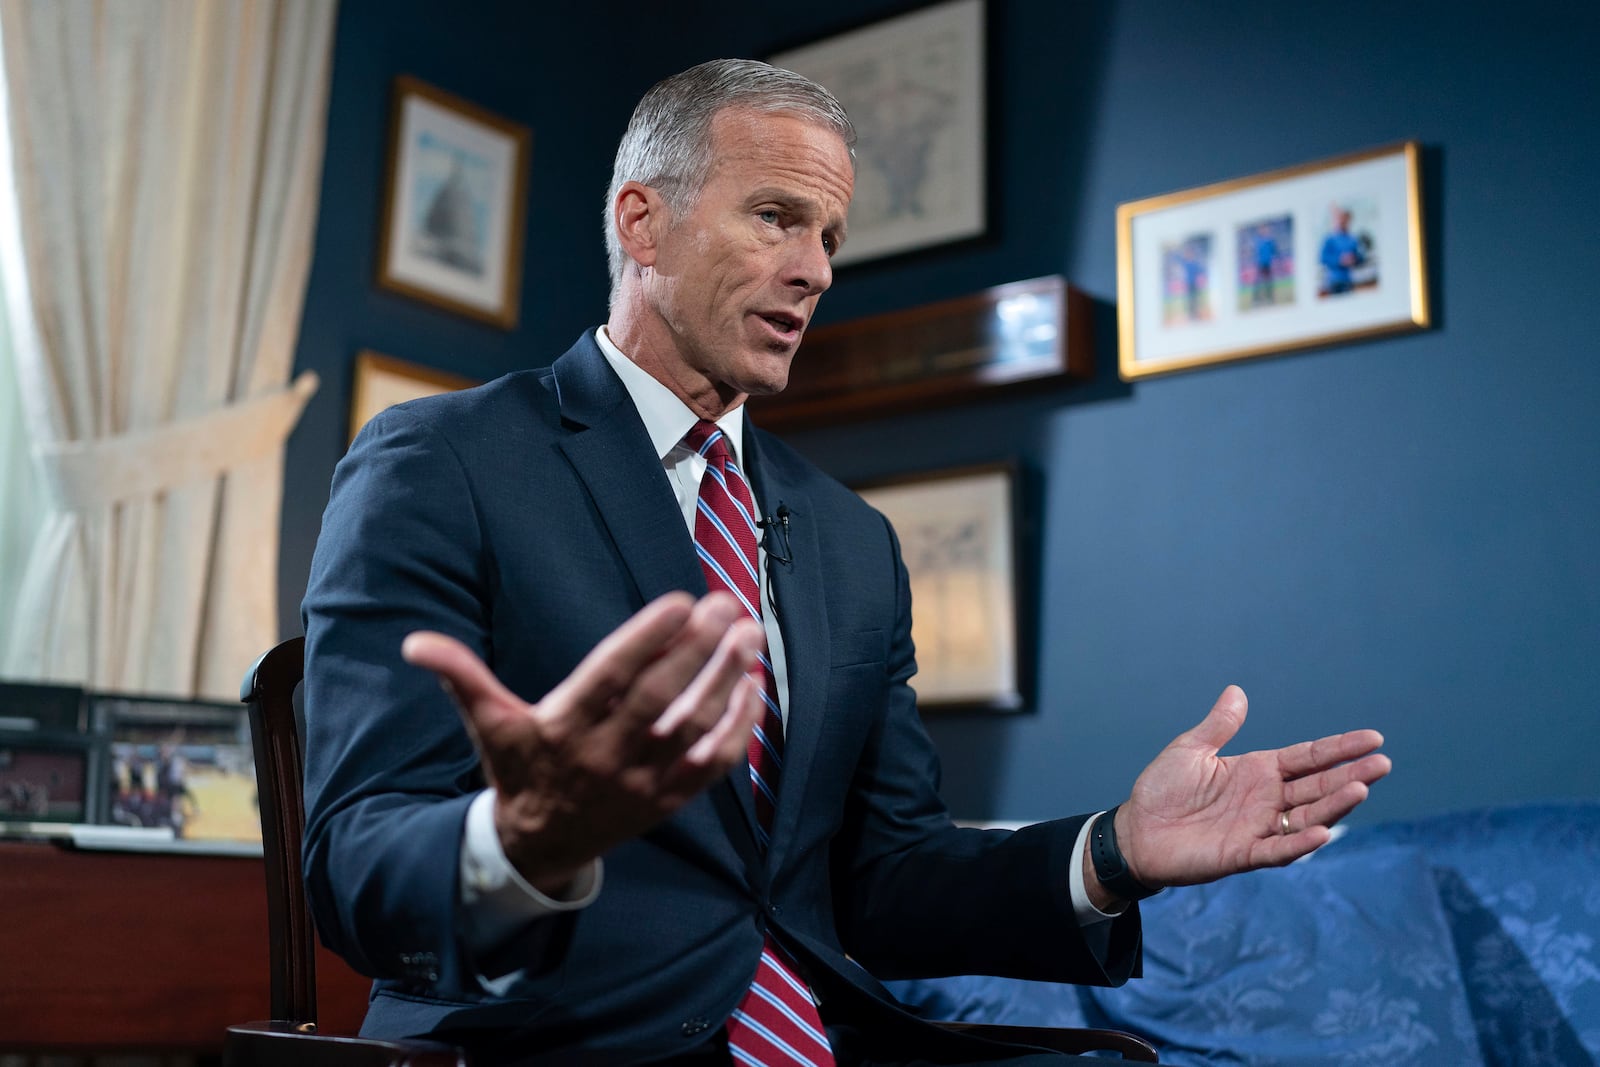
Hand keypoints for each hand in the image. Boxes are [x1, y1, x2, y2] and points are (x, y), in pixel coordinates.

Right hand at [401, 591, 764, 893]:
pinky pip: (712, 767)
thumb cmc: (518, 770)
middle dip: (697, 650)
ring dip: (725, 680)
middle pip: (658, 698)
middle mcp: (603, 755)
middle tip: (728, 606)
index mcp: (560, 729)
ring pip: (692, 728)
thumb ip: (461, 677)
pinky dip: (738, 730)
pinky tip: (754, 689)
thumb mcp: (488, 723)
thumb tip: (413, 643)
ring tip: (750, 636)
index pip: (608, 678)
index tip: (680, 601)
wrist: (539, 847)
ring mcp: (641, 780)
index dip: (644, 640)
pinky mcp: (669, 800)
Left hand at [1113, 685, 1390, 890]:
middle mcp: (1266, 799)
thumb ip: (1219, 726)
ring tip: (1361, 790)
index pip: (1309, 758)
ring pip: (1306, 817)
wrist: (1136, 831)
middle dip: (1350, 775)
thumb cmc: (1162, 789)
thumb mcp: (1190, 750)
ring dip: (1334, 806)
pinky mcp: (1242, 854)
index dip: (1339, 749)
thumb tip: (1237, 691)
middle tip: (1382, 763)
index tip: (1373, 739)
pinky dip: (1298, 844)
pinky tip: (1321, 832)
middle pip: (1317, 786)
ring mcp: (1258, 828)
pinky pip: (1276, 850)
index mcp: (1259, 770)